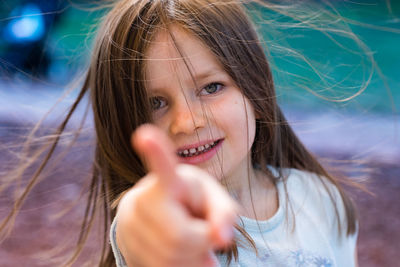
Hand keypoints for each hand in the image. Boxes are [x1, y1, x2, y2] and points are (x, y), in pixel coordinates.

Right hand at [115, 124, 236, 266]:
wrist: (157, 216)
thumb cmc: (192, 203)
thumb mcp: (214, 201)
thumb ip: (225, 214)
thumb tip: (221, 239)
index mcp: (169, 181)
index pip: (164, 168)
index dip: (156, 152)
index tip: (145, 134)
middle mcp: (143, 198)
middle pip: (179, 235)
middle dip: (200, 241)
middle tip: (202, 232)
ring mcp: (130, 223)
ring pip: (169, 257)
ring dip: (191, 257)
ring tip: (190, 240)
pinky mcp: (126, 246)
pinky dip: (180, 266)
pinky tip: (180, 253)